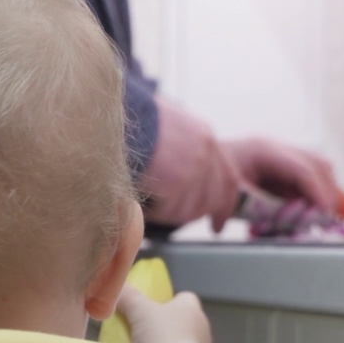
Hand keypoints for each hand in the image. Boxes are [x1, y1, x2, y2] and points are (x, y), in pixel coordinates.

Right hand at [116, 284, 212, 342]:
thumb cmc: (162, 334)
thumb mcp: (139, 311)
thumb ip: (127, 296)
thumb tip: (115, 287)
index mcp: (191, 306)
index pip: (182, 297)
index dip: (166, 301)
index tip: (149, 310)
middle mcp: (201, 324)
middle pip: (180, 320)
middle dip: (163, 326)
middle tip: (142, 332)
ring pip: (181, 341)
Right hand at [141, 96, 240, 230]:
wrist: (115, 118)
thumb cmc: (130, 119)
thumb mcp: (164, 122)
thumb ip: (178, 143)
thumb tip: (176, 170)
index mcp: (204, 135)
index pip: (228, 177)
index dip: (225, 203)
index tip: (219, 221)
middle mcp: (206, 152)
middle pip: (213, 198)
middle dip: (199, 214)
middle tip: (181, 223)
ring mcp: (194, 168)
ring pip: (190, 209)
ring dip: (170, 213)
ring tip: (150, 203)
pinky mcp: (178, 182)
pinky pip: (170, 210)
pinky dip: (156, 212)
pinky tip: (142, 202)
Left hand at [223, 138, 343, 217]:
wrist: (200, 166)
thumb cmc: (212, 176)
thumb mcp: (230, 194)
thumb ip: (256, 206)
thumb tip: (283, 219)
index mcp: (263, 151)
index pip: (302, 169)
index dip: (318, 191)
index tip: (325, 212)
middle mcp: (276, 149)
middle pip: (318, 164)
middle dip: (328, 192)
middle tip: (328, 218)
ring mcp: (281, 156)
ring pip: (318, 169)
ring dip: (324, 193)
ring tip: (320, 216)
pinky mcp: (282, 167)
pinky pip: (307, 178)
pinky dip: (313, 195)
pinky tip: (307, 212)